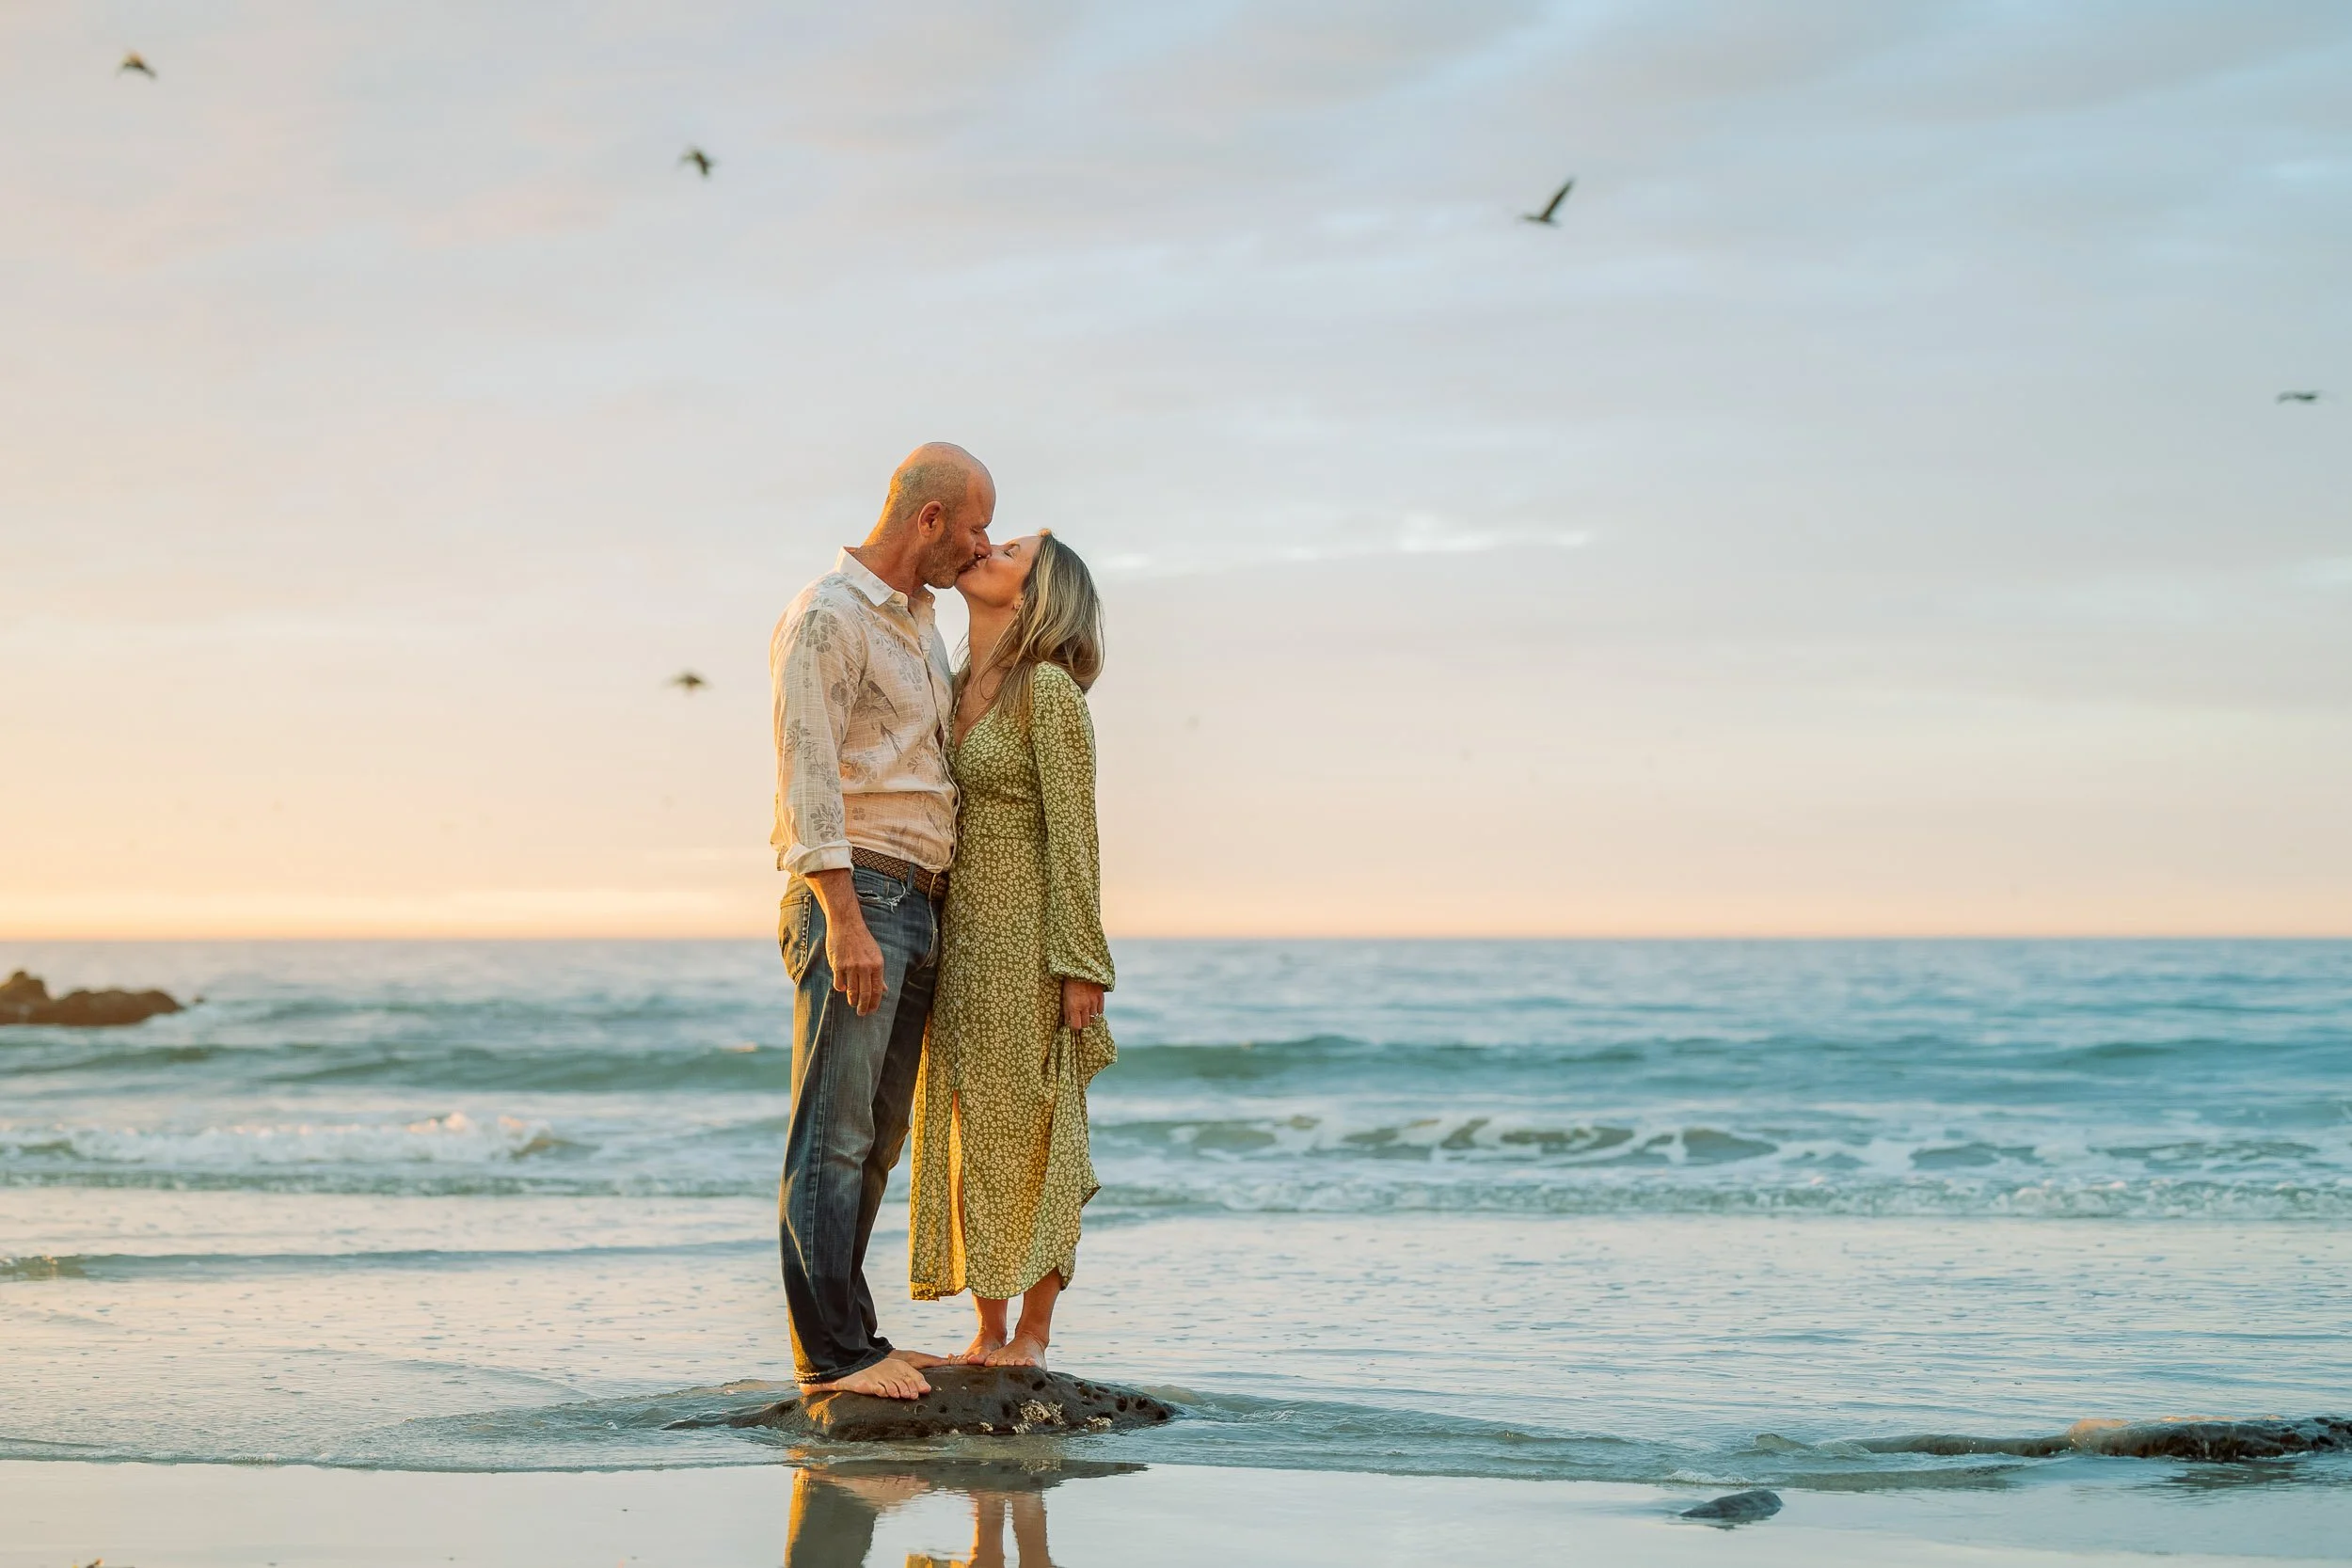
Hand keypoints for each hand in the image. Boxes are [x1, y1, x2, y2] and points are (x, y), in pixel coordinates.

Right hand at [809, 869, 885, 1015]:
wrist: (846, 924)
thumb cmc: (862, 940)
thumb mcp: (876, 955)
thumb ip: (879, 974)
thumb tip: (884, 990)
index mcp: (877, 964)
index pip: (877, 990)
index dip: (875, 1003)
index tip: (872, 1010)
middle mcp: (865, 967)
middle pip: (865, 993)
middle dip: (864, 1006)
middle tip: (862, 1013)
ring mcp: (851, 966)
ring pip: (851, 990)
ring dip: (852, 1000)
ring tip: (853, 1004)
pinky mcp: (838, 965)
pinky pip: (839, 983)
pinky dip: (840, 988)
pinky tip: (842, 989)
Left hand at [1061, 978, 1104, 1031]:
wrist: (1081, 969)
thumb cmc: (1070, 984)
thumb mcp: (1065, 997)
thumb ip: (1067, 1011)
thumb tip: (1068, 1023)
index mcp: (1074, 1006)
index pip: (1077, 1026)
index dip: (1075, 1027)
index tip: (1073, 1025)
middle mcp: (1085, 1006)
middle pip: (1086, 1024)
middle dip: (1082, 1023)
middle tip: (1080, 1019)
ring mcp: (1094, 1001)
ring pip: (1094, 1018)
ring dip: (1090, 1016)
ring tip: (1086, 1011)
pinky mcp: (1100, 996)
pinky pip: (1101, 1011)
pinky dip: (1097, 1011)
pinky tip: (1093, 1007)